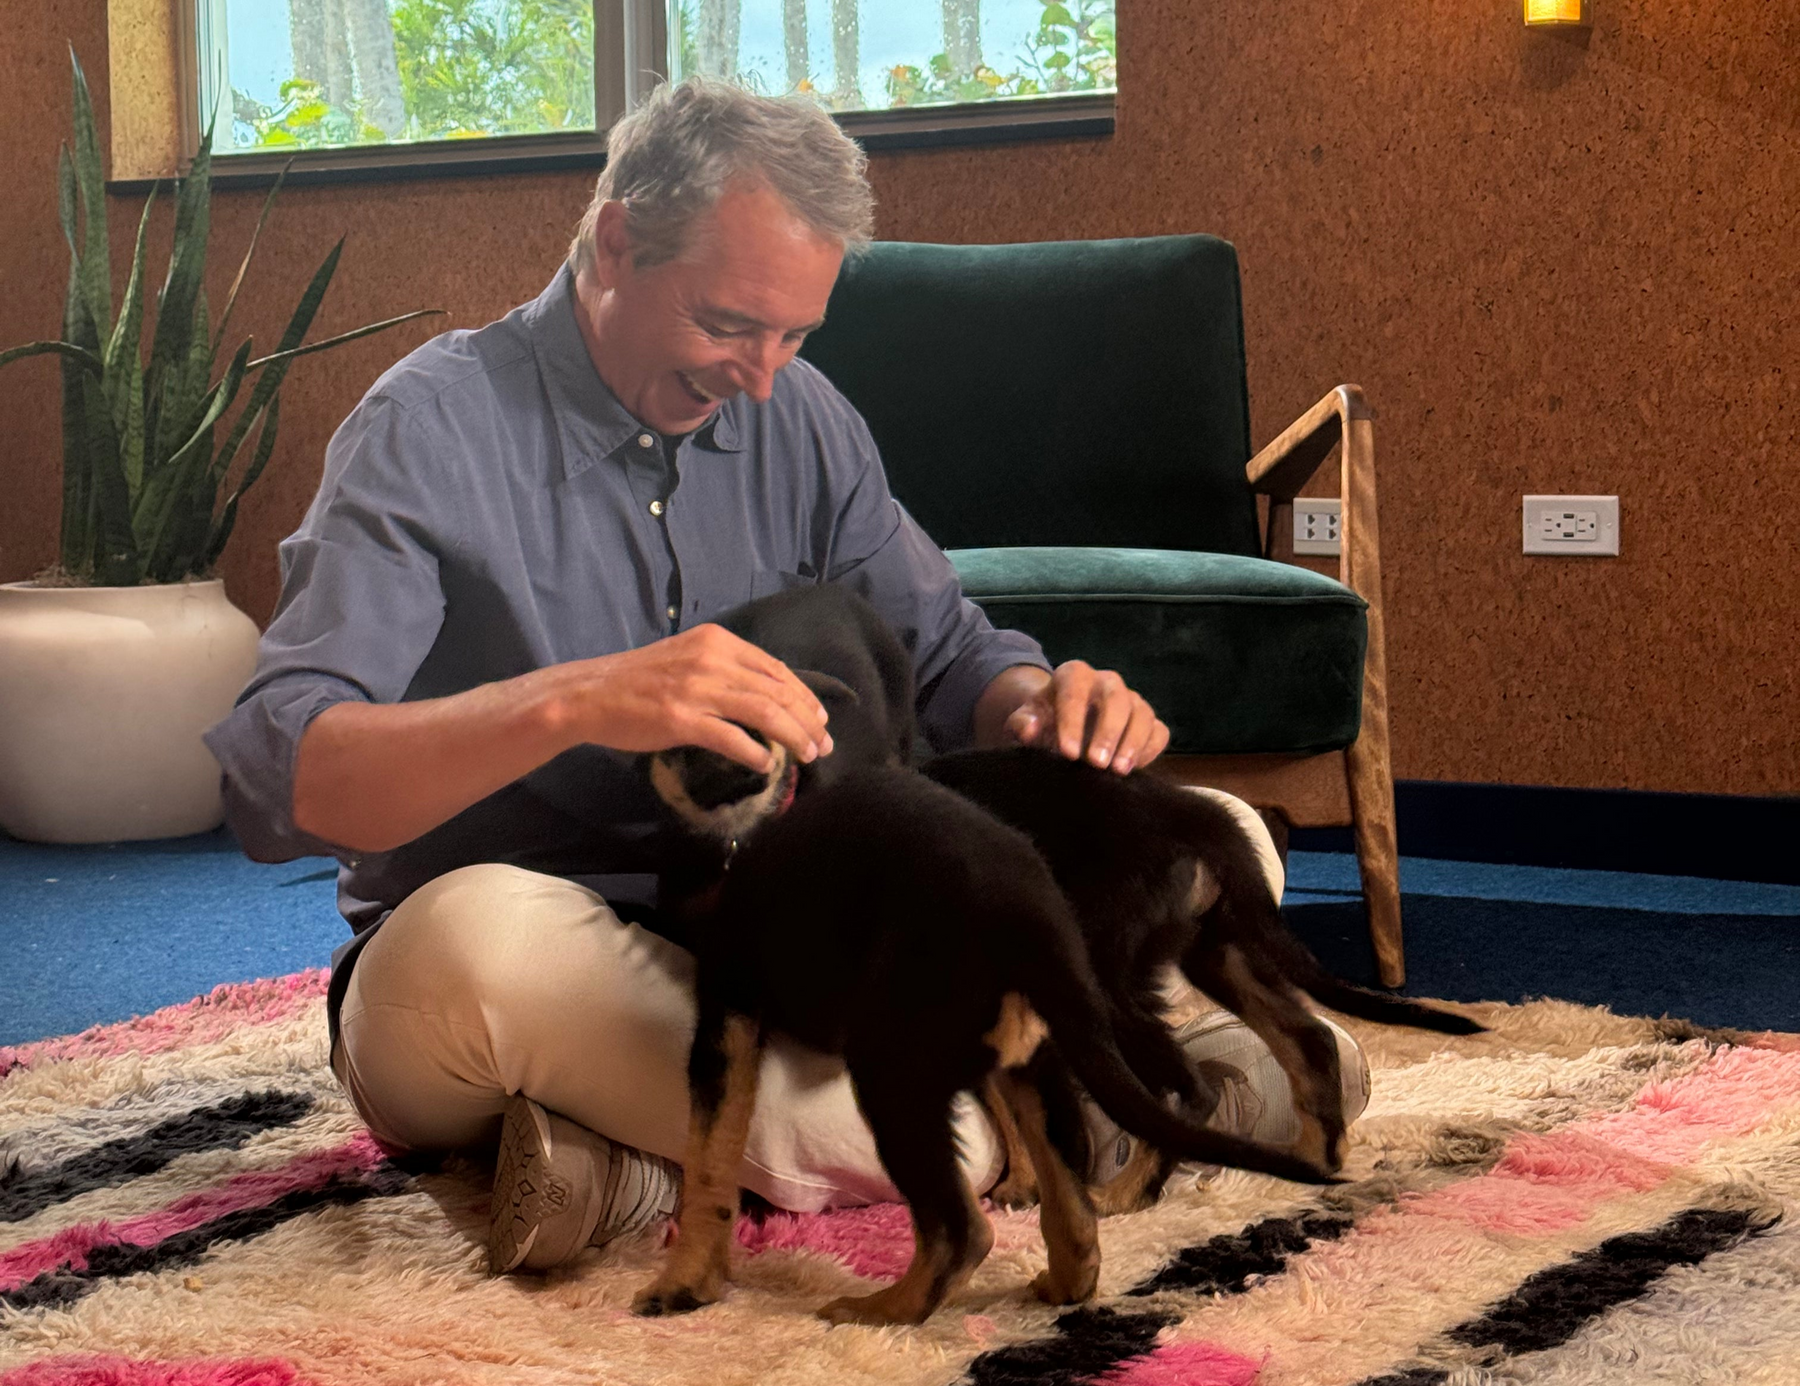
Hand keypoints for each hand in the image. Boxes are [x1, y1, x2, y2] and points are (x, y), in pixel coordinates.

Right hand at [532, 623, 832, 771]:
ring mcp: (697, 689)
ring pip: (763, 713)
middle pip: (777, 691)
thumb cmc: (639, 681)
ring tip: (808, 755)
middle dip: (807, 720)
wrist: (590, 694)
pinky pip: (732, 738)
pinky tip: (767, 765)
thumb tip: (765, 697)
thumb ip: (724, 670)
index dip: (803, 695)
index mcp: (717, 642)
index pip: (775, 668)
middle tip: (823, 744)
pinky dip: (756, 753)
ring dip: (793, 736)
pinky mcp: (682, 719)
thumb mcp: (687, 659)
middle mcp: (712, 660)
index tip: (820, 717)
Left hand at [999, 661, 1168, 774]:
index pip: (1075, 691)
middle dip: (1107, 732)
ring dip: (1132, 743)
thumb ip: (1022, 723)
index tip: (1067, 753)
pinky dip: (1149, 749)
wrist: (1063, 728)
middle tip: (1096, 764)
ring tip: (1118, 771)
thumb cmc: (1044, 723)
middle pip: (1116, 698)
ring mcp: (1132, 701)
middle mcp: (1107, 682)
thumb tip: (1028, 729)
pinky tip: (1134, 769)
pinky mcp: (1148, 722)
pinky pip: (1159, 732)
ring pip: (1142, 713)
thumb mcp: (1026, 721)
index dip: (1072, 721)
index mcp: (1074, 675)